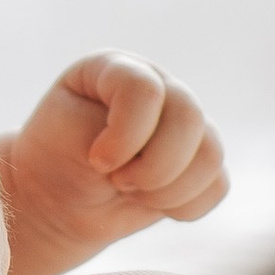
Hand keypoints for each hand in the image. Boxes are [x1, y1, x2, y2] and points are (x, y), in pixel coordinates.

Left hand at [0, 49, 227, 274]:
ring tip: (133, 192)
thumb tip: (166, 153)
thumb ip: (117, 133)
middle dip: (152, 167)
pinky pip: (218, 185)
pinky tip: (151, 202)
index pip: (145, 90)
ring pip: (210, 153)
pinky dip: (185, 206)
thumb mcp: (67, 137)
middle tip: (117, 182)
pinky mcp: (198, 160)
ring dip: (168, 190)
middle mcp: (160, 86)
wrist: (58, 200)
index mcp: (119, 68)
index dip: (126, 136)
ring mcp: (183, 122)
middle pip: (189, 118)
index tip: (96, 162)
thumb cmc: (56, 161)